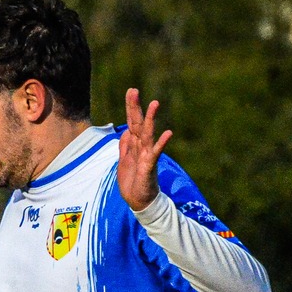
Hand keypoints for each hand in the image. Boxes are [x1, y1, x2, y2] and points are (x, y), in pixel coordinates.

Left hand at [118, 87, 170, 211]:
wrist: (139, 201)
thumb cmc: (133, 181)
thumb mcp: (123, 161)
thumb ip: (124, 146)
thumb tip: (125, 131)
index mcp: (134, 145)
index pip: (132, 122)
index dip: (131, 107)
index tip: (131, 91)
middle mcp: (142, 147)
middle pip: (138, 123)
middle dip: (136, 107)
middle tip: (133, 90)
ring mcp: (147, 155)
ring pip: (148, 134)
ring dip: (151, 119)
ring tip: (154, 104)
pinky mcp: (150, 166)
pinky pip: (156, 153)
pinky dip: (161, 144)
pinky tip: (168, 133)